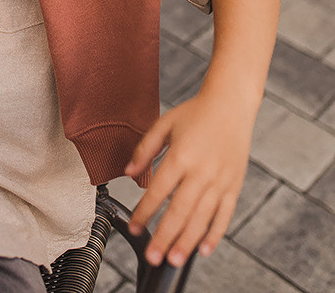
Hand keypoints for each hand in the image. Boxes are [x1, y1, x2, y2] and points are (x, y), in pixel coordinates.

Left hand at [124, 93, 252, 267]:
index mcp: (181, 155)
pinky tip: (203, 249)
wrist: (231, 104)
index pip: (159, 190)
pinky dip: (214, 235)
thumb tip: (128, 173)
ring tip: (174, 259)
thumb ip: (144, 149)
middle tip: (152, 257)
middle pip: (180, 211)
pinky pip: (224, 215)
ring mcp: (220, 181)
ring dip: (187, 242)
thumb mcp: (164, 124)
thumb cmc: (196, 113)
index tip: (134, 226)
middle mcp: (201, 171)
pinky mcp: (234, 186)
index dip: (145, 211)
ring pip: (202, 218)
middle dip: (164, 236)